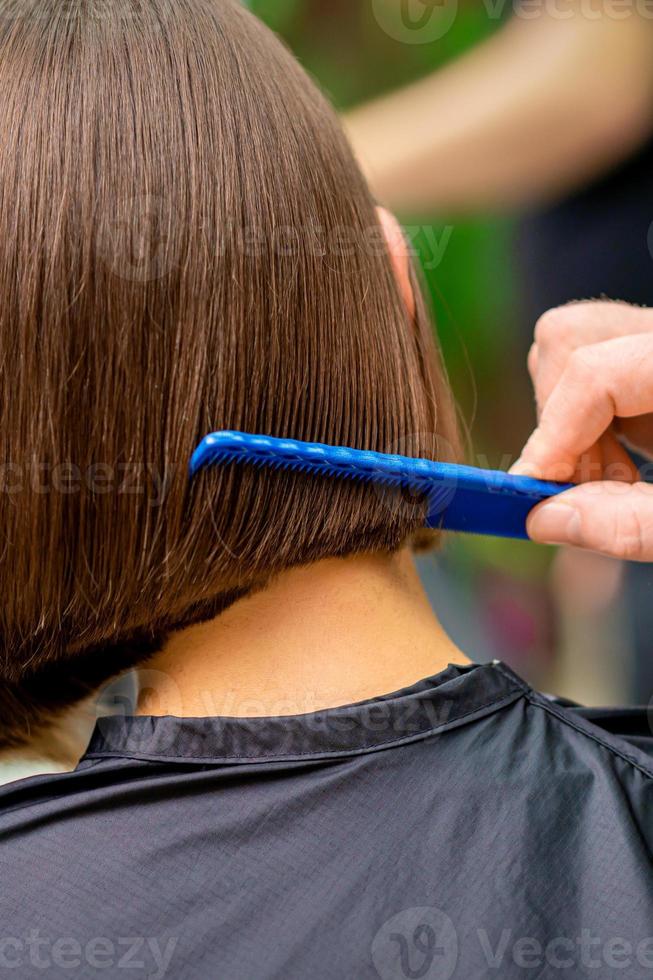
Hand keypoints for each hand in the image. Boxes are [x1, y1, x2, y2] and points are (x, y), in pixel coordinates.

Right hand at [513, 301, 652, 559]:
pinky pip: (593, 361)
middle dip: (558, 419)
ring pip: (573, 344)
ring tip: (610, 478)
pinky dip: (587, 416)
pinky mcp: (648, 355)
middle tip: (581, 485)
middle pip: (570, 338)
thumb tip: (542, 520)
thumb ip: (629, 525)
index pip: (592, 371)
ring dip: (570, 418)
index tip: (531, 492)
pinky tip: (619, 461)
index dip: (551, 435)